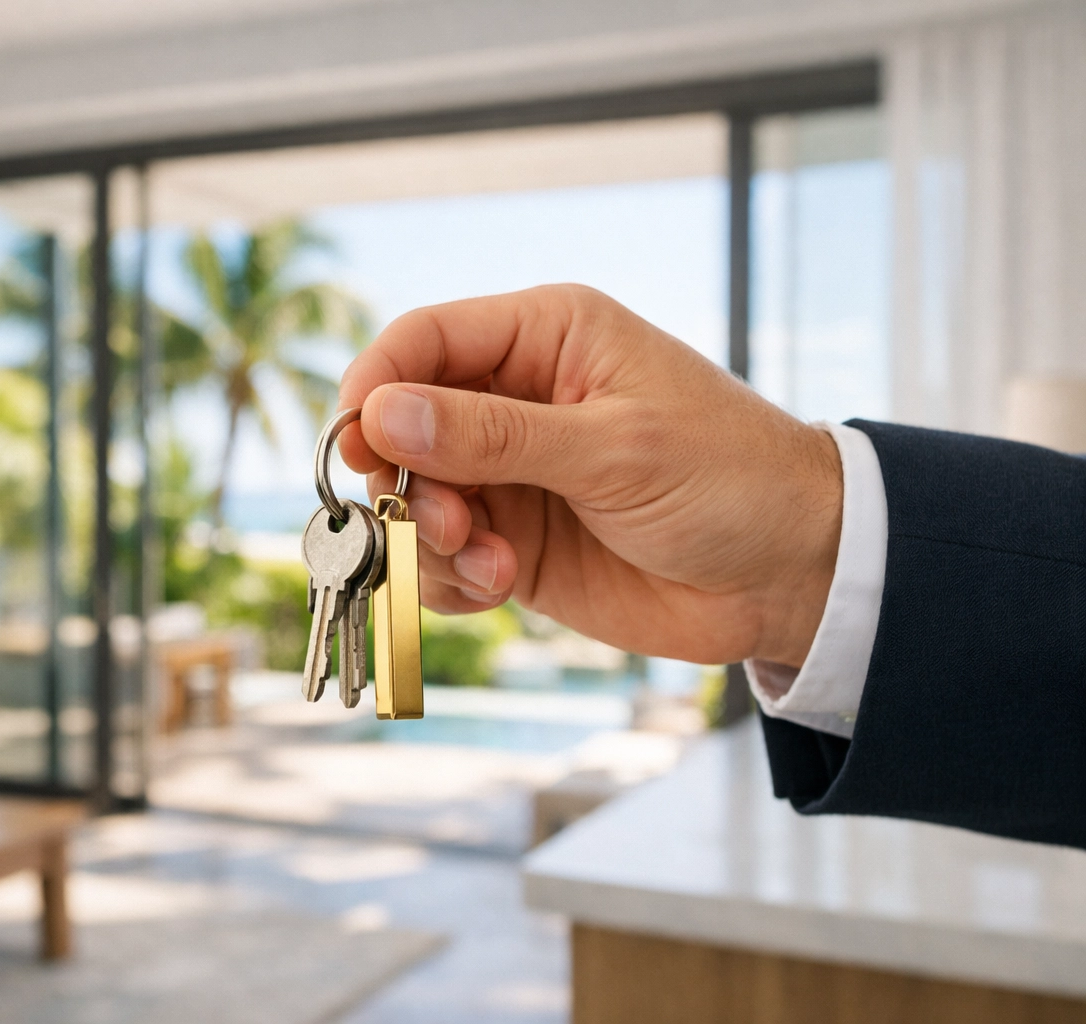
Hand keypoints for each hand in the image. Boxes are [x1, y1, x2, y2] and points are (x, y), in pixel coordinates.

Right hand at [336, 285, 841, 667]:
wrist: (791, 576)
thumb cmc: (729, 480)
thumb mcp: (614, 448)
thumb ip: (493, 435)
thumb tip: (382, 414)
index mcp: (544, 338)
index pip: (423, 341)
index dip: (375, 386)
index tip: (352, 445)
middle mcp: (514, 400)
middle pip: (402, 426)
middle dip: (405, 481)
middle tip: (443, 523)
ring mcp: (510, 475)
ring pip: (413, 499)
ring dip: (430, 540)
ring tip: (494, 564)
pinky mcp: (513, 542)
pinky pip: (440, 560)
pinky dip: (450, 580)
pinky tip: (500, 586)